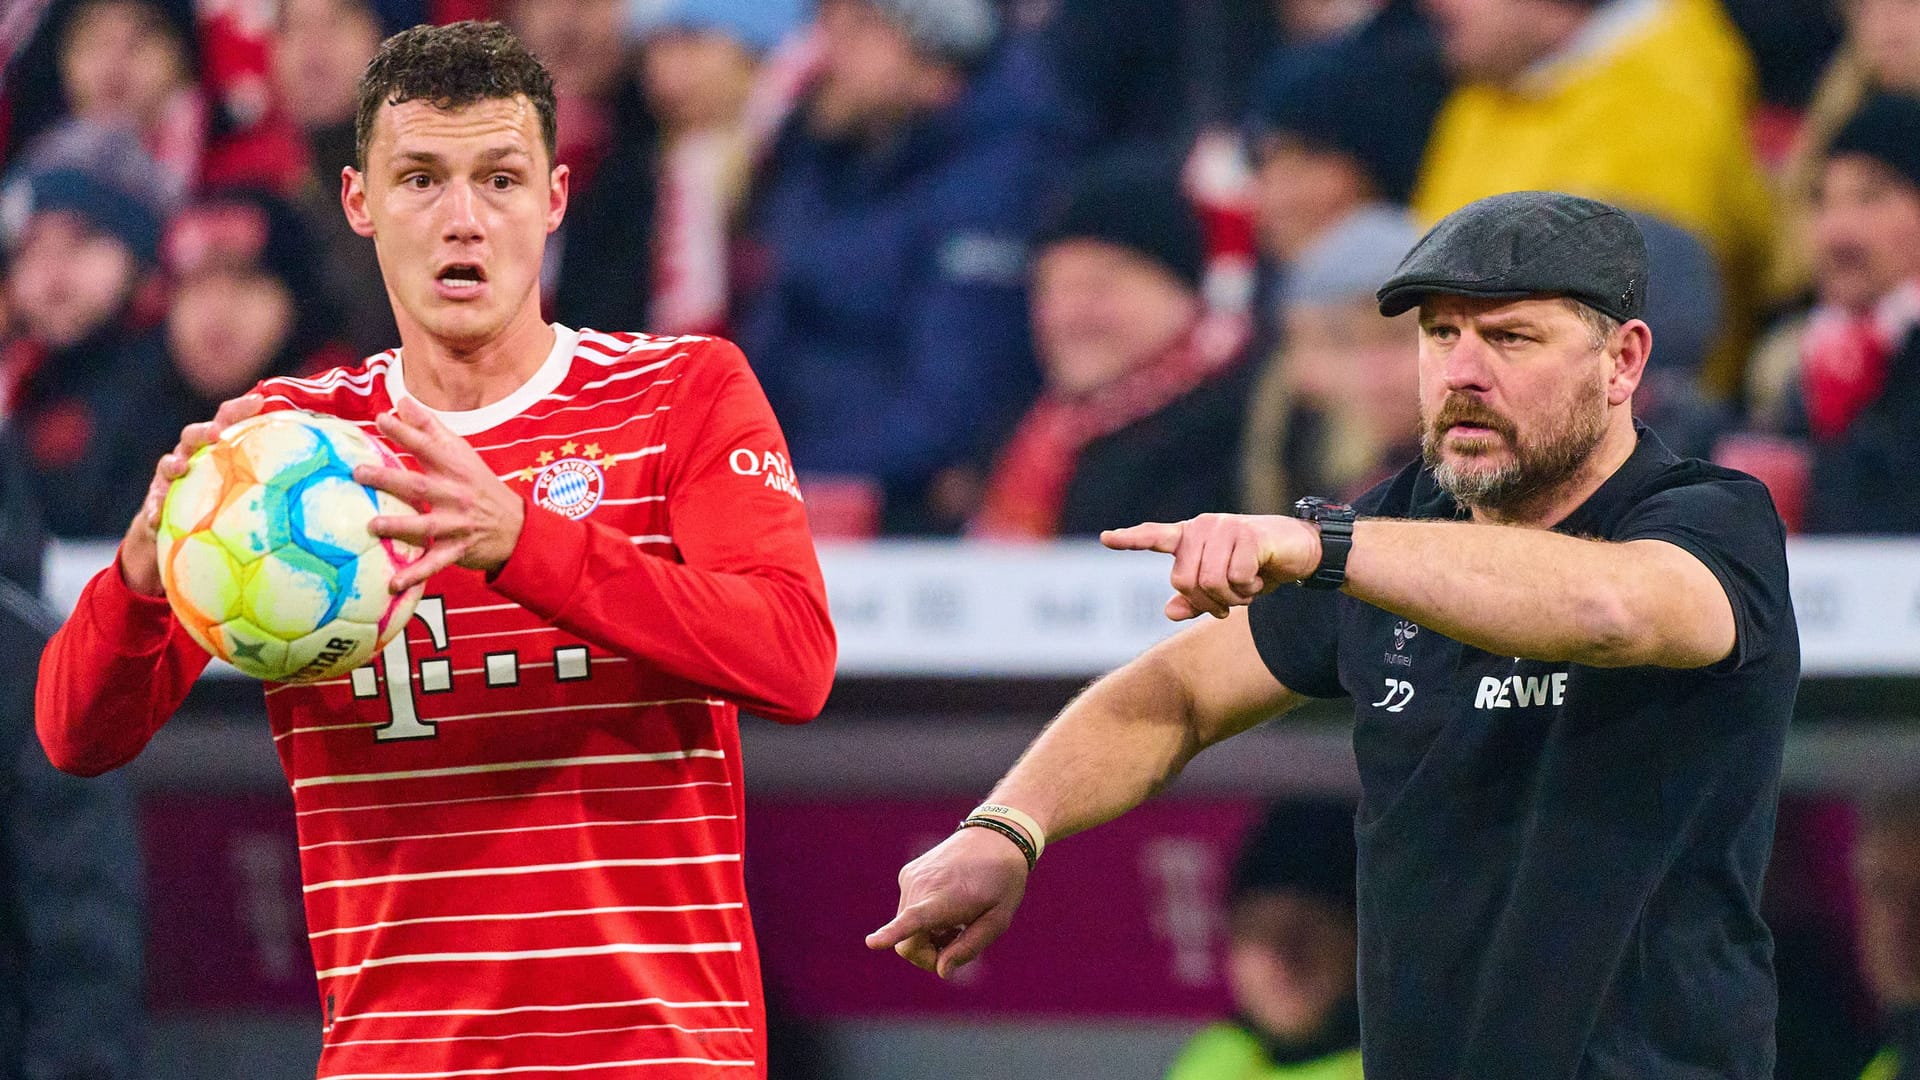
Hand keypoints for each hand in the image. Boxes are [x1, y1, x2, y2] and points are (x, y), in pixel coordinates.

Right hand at [123, 393, 265, 596]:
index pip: (228, 419)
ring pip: (169, 464)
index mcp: (219, 449)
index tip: (259, 400)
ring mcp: (171, 478)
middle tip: (216, 432)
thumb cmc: (225, 505)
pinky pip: (152, 507)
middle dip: (204, 430)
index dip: (241, 408)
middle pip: (195, 435)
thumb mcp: (251, 490)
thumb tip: (330, 477)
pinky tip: (154, 520)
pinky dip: (153, 512)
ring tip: (181, 467)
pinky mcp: (155, 502)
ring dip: (173, 464)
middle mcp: (193, 457)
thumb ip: (279, 480)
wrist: (178, 530)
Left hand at [354, 396, 525, 591]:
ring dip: (400, 526)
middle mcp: (455, 494)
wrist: (516, 527)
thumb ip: (430, 428)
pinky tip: (393, 583)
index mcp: (455, 468)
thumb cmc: (480, 486)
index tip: (381, 419)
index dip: (406, 432)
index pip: (428, 446)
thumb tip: (401, 402)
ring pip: (426, 526)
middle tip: (359, 472)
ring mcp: (457, 524)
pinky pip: (434, 564)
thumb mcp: (462, 453)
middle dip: (389, 479)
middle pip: (419, 485)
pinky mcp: (457, 550)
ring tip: (373, 525)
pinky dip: (415, 574)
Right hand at [866, 826, 1030, 978]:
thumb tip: (941, 970)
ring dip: (927, 936)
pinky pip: (907, 909)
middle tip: (956, 948)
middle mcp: (922, 885)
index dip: (891, 934)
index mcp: (947, 898)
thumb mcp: (998, 920)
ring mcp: (911, 877)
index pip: (914, 920)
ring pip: (905, 927)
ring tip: (956, 923)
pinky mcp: (908, 873)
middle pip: (908, 942)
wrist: (995, 837)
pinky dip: (923, 919)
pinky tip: (947, 908)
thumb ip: (970, 947)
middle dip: (928, 955)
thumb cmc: (1002, 882)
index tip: (872, 943)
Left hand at [1101, 513, 1320, 620]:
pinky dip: (1248, 588)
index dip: (1131, 539)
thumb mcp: (1225, 588)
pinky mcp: (1247, 535)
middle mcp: (1203, 527)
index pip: (1156, 536)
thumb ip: (1195, 600)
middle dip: (1208, 602)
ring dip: (1232, 598)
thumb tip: (1169, 611)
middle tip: (1229, 604)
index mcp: (1192, 537)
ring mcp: (1224, 527)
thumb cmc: (1258, 568)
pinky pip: (1235, 578)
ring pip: (1209, 582)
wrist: (1303, 551)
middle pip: (1183, 580)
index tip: (1107, 538)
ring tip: (1246, 588)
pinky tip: (1259, 576)